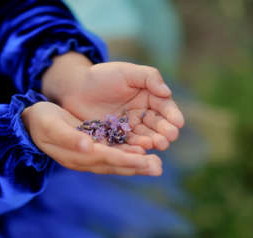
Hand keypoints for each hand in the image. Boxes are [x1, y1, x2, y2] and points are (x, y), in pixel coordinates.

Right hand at [21, 101, 162, 175]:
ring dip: (135, 164)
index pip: (106, 158)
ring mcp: (88, 156)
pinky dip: (127, 156)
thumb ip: (69, 138)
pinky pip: (112, 155)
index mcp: (76, 155)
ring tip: (156, 164)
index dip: (125, 160)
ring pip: (116, 162)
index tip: (144, 160)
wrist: (32, 123)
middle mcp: (85, 159)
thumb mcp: (52, 126)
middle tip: (158, 167)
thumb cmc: (41, 121)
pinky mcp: (91, 149)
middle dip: (137, 166)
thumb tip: (88, 146)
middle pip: (115, 165)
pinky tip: (140, 153)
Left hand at [42, 52, 183, 150]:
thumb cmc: (102, 76)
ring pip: (144, 136)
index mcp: (149, 98)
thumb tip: (167, 93)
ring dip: (152, 141)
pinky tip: (140, 150)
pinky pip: (126, 144)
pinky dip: (134, 148)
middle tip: (169, 137)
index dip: (172, 115)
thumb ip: (149, 78)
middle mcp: (141, 115)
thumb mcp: (127, 72)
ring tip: (157, 144)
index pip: (165, 107)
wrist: (74, 88)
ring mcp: (129, 128)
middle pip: (157, 125)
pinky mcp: (115, 138)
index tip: (178, 122)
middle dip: (165, 132)